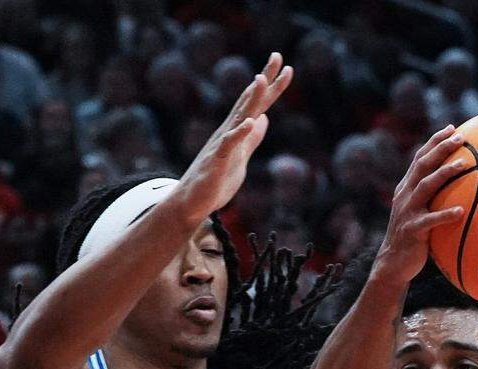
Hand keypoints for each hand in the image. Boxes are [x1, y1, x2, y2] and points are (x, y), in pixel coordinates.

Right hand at [175, 52, 291, 225]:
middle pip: (249, 101)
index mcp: (237, 131)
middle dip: (264, 80)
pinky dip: (239, 133)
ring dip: (250, 98)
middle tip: (277, 56)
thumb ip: (251, 139)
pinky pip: (229, 144)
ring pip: (239, 117)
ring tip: (262, 79)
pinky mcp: (216, 161)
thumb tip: (263, 119)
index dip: (272, 86)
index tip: (285, 65)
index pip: (257, 104)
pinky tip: (251, 122)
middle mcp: (229, 131)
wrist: (192, 203)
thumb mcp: (240, 158)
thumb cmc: (215, 181)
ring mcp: (222, 144)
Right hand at [373, 126, 466, 284]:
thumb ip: (432, 198)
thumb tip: (461, 187)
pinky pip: (431, 221)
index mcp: (406, 188)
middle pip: (422, 165)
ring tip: (464, 164)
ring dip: (445, 173)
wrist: (393, 263)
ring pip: (425, 186)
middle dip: (440, 148)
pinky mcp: (412, 230)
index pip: (419, 158)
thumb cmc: (413, 238)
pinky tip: (461, 211)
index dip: (434, 141)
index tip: (452, 128)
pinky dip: (445, 215)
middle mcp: (404, 195)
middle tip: (460, 137)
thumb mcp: (419, 213)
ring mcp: (407, 212)